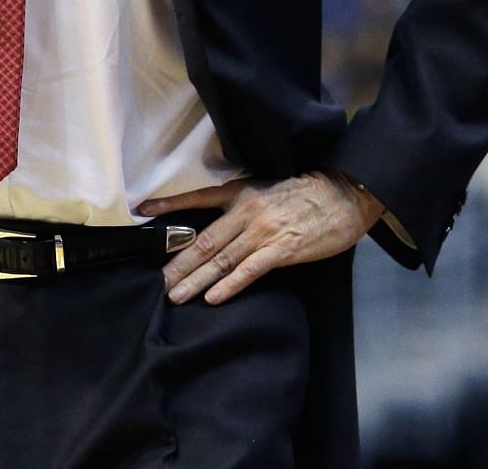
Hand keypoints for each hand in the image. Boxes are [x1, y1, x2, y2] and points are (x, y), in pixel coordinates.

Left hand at [142, 171, 383, 305]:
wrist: (342, 196)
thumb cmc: (304, 195)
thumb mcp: (265, 190)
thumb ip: (240, 206)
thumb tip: (217, 224)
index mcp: (239, 192)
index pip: (197, 198)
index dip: (170, 206)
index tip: (145, 211)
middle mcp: (245, 211)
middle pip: (203, 240)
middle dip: (177, 263)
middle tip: (158, 281)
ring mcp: (262, 231)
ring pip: (221, 259)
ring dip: (196, 280)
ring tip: (176, 295)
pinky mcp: (281, 250)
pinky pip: (249, 270)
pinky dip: (229, 285)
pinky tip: (213, 297)